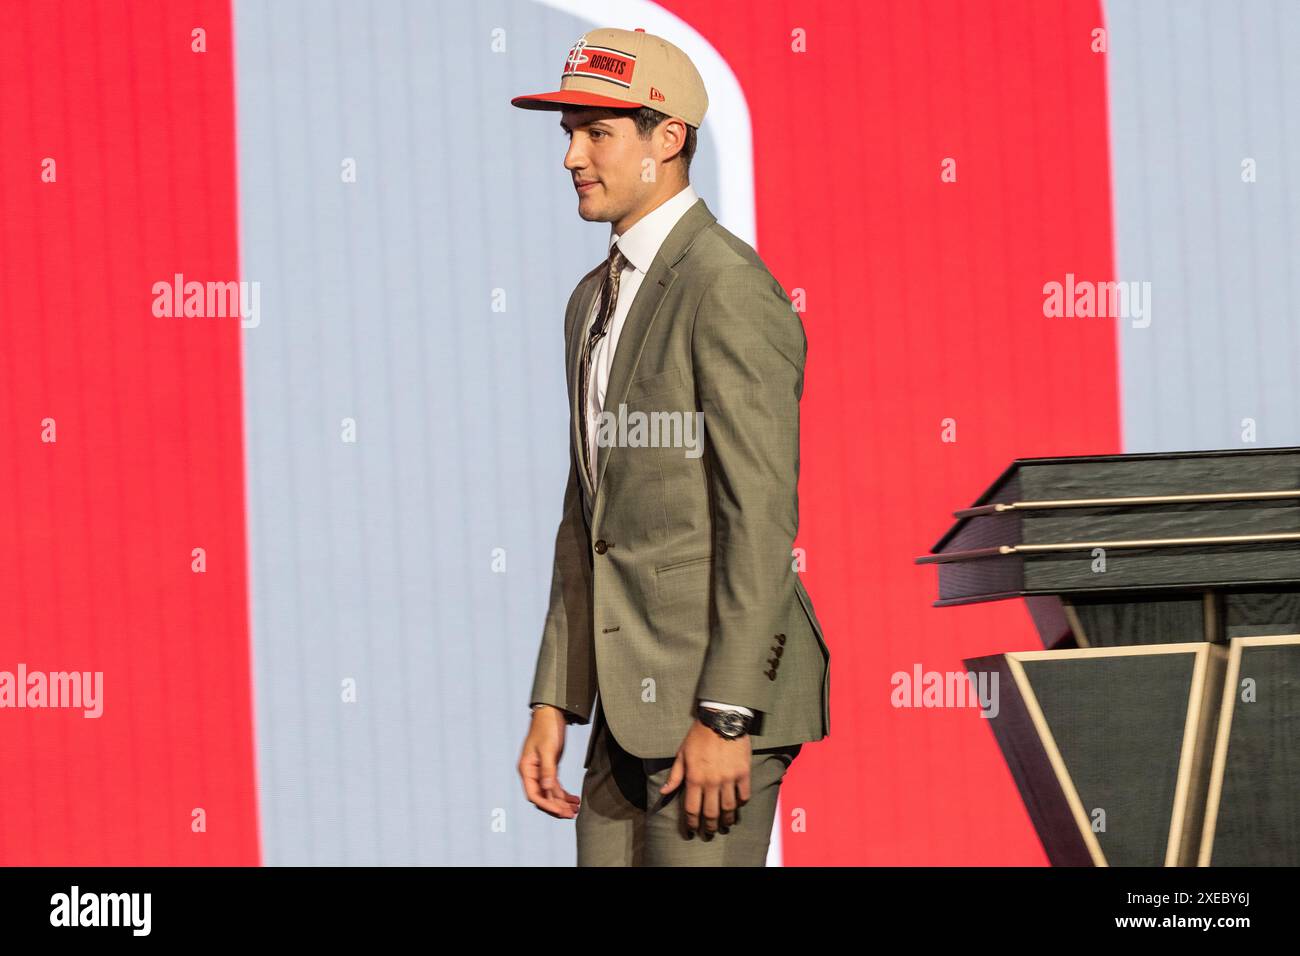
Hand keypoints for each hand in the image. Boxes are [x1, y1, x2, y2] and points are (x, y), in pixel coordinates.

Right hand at [519, 706, 580, 818]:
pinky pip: (555, 786)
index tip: (560, 811)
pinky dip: (564, 794)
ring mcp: (540, 771)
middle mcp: (531, 772)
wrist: (551, 713)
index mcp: (526, 768)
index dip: (546, 805)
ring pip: (550, 793)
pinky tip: (574, 799)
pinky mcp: (550, 768)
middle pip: (542, 797)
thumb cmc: (547, 728)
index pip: (534, 794)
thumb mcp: (548, 748)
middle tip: (571, 814)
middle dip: (556, 807)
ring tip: (575, 810)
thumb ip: (548, 769)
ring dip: (561, 802)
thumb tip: (547, 790)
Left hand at [659, 719, 751, 836]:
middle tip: (709, 833)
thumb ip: (675, 776)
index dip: (692, 823)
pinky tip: (738, 806)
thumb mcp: (682, 754)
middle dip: (709, 827)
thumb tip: (664, 792)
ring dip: (727, 820)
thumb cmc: (699, 736)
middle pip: (711, 813)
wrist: (721, 718)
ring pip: (729, 808)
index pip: (692, 808)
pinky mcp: (743, 773)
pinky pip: (744, 794)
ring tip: (725, 825)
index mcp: (694, 778)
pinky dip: (741, 803)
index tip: (692, 830)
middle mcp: (711, 782)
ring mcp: (729, 778)